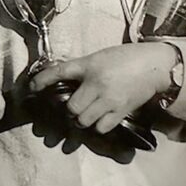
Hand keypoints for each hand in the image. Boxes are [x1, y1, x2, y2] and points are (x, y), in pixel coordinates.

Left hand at [29, 43, 175, 134]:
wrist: (153, 65)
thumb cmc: (125, 57)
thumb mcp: (99, 57)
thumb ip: (83, 69)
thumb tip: (66, 81)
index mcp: (89, 65)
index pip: (60, 71)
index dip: (42, 80)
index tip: (32, 86)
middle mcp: (96, 83)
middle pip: (71, 107)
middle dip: (68, 110)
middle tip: (71, 107)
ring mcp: (109, 99)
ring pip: (84, 120)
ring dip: (81, 120)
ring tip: (85, 114)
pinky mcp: (121, 111)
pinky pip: (101, 127)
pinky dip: (97, 126)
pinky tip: (99, 119)